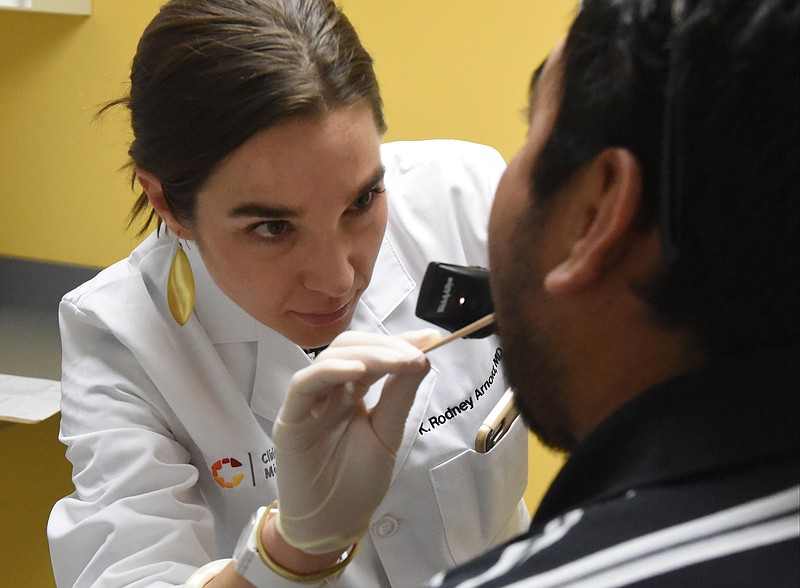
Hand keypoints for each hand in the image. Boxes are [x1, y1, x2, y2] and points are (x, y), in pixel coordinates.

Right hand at [271, 330, 437, 554]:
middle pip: (350, 348)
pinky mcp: (290, 418)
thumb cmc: (358, 481)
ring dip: (367, 355)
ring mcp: (308, 402)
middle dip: (385, 346)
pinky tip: (359, 372)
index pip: (371, 354)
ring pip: (330, 359)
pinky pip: (305, 384)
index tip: (431, 340)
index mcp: (351, 392)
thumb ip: (400, 395)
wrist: (333, 523)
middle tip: (416, 353)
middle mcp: (329, 390)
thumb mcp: (388, 433)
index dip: (399, 342)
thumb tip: (423, 357)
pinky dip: (331, 371)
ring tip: (398, 360)